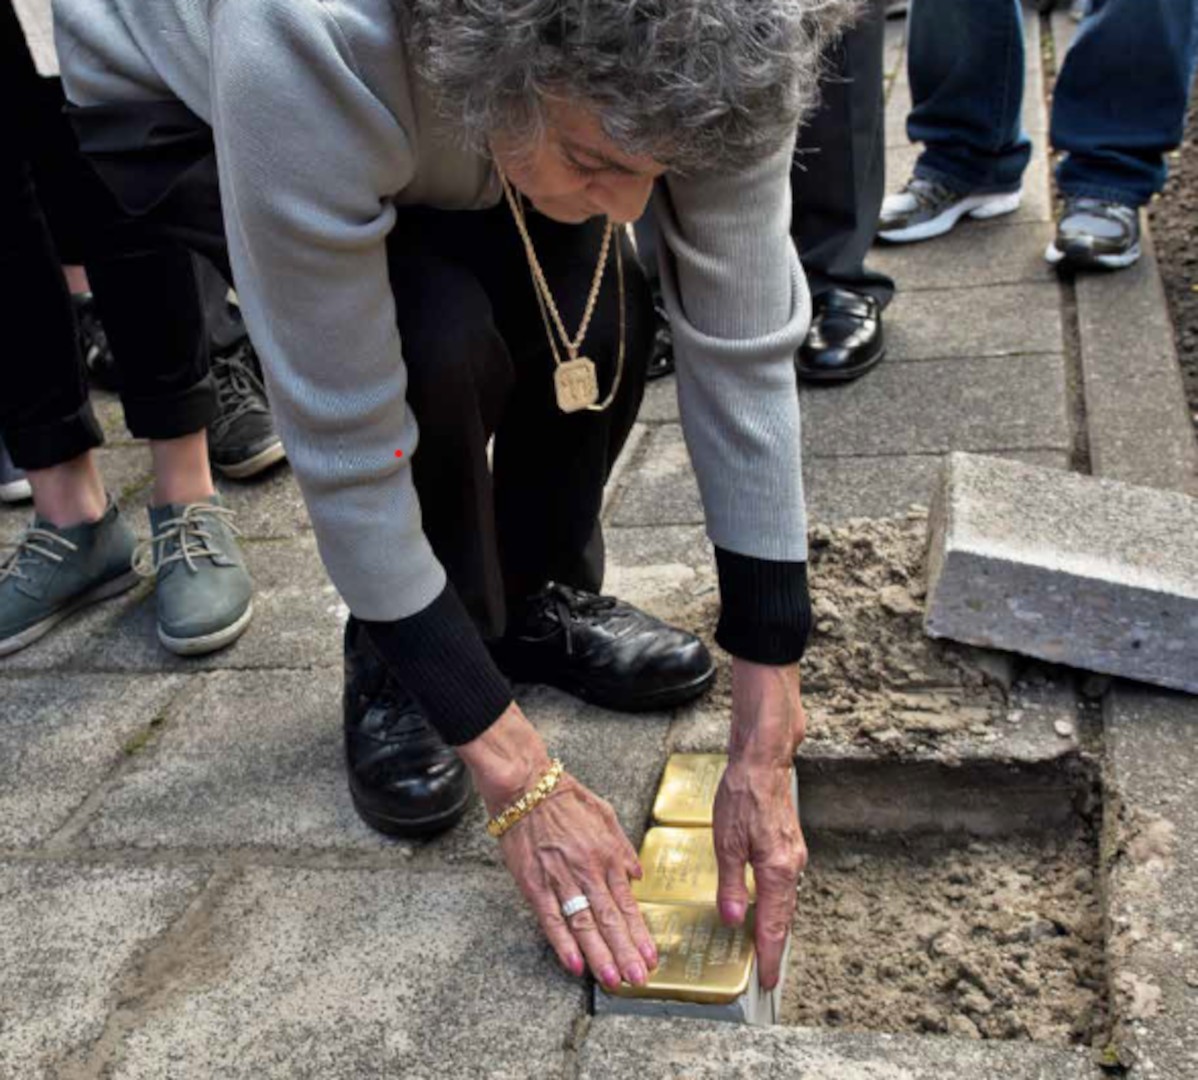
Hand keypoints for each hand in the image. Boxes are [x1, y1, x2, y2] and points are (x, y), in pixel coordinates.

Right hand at [458, 703, 657, 988]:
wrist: (526, 786)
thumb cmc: (565, 797)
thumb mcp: (605, 813)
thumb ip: (623, 847)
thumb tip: (638, 874)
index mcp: (607, 854)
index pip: (627, 903)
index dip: (639, 933)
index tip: (651, 957)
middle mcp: (588, 869)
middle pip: (610, 919)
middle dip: (625, 953)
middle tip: (638, 980)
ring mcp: (561, 878)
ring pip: (584, 924)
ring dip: (599, 955)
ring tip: (612, 979)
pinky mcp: (534, 883)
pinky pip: (551, 918)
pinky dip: (563, 942)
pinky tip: (574, 963)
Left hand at [712, 659, 806, 989]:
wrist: (763, 761)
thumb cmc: (742, 795)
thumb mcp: (726, 842)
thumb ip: (731, 883)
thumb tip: (733, 918)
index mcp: (776, 870)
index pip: (773, 926)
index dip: (768, 956)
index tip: (766, 982)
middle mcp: (792, 866)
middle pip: (784, 918)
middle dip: (773, 947)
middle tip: (764, 974)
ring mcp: (794, 855)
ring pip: (785, 901)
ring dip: (774, 926)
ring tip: (762, 949)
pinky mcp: (789, 845)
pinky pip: (784, 885)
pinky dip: (775, 904)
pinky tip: (762, 908)